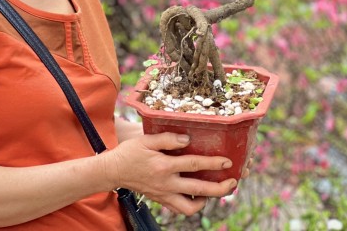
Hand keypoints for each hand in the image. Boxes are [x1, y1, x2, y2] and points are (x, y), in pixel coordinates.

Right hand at [103, 132, 237, 215]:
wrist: (113, 171)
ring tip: (217, 191)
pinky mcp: (161, 200)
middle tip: (234, 182)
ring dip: (207, 200)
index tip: (228, 161)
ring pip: (190, 206)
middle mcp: (166, 184)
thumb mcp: (146, 139)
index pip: (194, 165)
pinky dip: (192, 205)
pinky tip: (199, 196)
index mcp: (164, 167)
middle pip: (199, 189)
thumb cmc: (130, 152)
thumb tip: (187, 139)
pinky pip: (180, 209)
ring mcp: (164, 195)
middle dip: (219, 188)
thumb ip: (168, 138)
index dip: (213, 163)